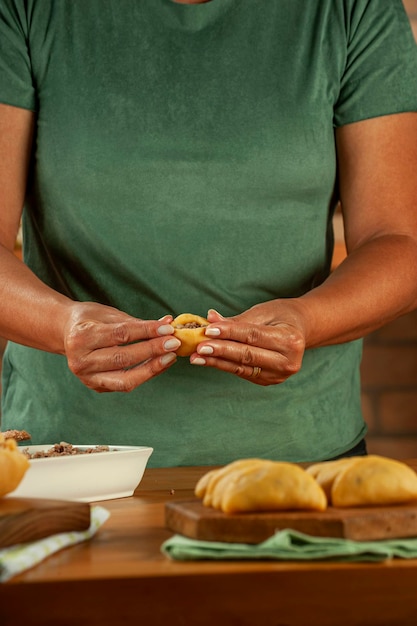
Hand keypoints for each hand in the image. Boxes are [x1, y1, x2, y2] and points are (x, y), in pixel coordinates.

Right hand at [63, 302, 179, 391]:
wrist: (65, 333)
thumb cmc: (90, 320)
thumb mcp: (109, 314)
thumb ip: (138, 322)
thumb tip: (167, 322)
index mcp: (81, 336)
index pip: (120, 335)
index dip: (146, 332)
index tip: (167, 328)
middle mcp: (80, 360)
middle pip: (123, 358)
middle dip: (152, 350)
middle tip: (174, 343)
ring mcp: (86, 377)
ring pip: (125, 379)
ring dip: (152, 369)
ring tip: (171, 357)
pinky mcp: (96, 387)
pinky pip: (124, 385)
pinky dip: (144, 375)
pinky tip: (159, 364)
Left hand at [189, 303, 305, 385]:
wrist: (300, 330)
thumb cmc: (281, 316)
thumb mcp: (263, 312)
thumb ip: (237, 320)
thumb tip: (210, 319)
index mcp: (290, 340)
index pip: (253, 336)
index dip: (230, 333)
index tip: (208, 329)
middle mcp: (287, 361)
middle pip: (248, 355)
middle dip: (221, 350)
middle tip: (198, 346)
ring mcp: (278, 375)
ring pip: (242, 367)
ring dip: (217, 362)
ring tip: (196, 357)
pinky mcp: (268, 381)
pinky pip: (242, 372)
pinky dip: (224, 365)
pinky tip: (207, 360)